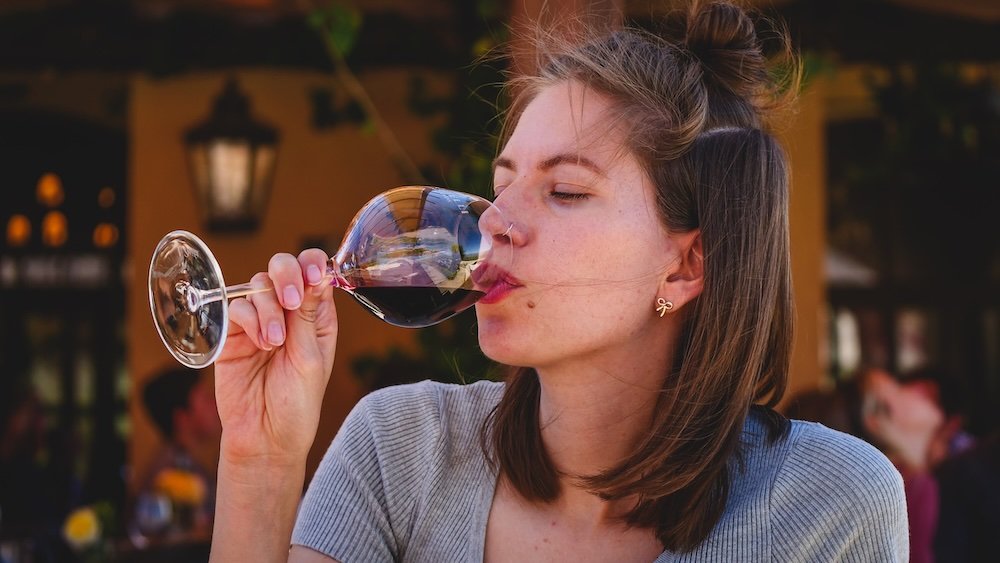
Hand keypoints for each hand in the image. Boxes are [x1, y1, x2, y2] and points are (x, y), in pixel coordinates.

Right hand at [213, 249, 337, 466]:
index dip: (313, 264)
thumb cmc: (296, 404)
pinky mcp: (233, 333)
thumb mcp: (310, 358)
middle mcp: (288, 313)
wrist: (265, 437)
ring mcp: (259, 321)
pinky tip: (260, 345)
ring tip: (274, 344)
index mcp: (316, 316)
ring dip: (268, 309)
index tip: (314, 274)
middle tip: (291, 301)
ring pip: (258, 285)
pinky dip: (249, 319)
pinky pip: (236, 307)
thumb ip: (308, 316)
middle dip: (286, 276)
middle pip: (283, 267)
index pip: (315, 272)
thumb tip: (317, 275)